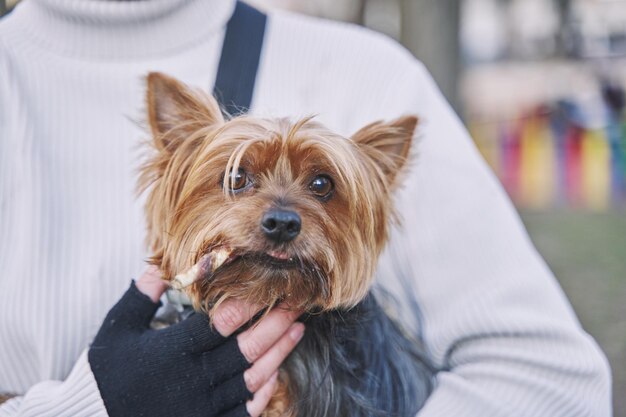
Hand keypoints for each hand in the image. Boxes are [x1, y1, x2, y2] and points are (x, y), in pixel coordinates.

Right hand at [89, 267, 303, 416]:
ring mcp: (202, 407)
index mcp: (172, 352)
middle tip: (296, 305)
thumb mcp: (117, 330)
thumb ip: (141, 296)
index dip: (247, 305)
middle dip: (275, 325)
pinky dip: (263, 392)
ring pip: (250, 379)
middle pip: (245, 349)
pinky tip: (276, 373)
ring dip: (277, 353)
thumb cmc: (104, 376)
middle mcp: (193, 380)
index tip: (268, 288)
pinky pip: (243, 411)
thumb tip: (158, 263)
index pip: (220, 324)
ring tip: (297, 330)